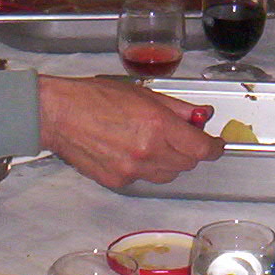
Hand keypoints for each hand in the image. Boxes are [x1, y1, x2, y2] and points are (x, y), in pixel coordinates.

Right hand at [38, 75, 224, 185]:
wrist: (58, 114)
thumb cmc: (94, 97)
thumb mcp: (142, 93)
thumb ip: (176, 109)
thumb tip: (200, 117)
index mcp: (157, 126)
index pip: (201, 149)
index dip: (214, 147)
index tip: (216, 144)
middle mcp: (147, 152)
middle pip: (187, 164)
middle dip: (189, 151)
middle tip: (181, 136)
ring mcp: (132, 170)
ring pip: (167, 174)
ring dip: (169, 161)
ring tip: (151, 142)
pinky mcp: (117, 181)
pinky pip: (143, 179)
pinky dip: (145, 168)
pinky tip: (130, 150)